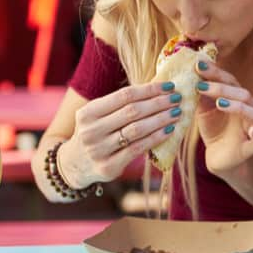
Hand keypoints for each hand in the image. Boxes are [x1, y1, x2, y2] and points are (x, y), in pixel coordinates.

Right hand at [61, 82, 181, 187]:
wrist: (75, 165)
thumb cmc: (96, 133)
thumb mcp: (98, 115)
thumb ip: (121, 105)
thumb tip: (159, 89)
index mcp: (88, 113)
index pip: (125, 95)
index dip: (150, 89)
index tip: (170, 86)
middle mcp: (91, 131)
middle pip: (132, 111)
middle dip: (159, 103)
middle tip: (177, 98)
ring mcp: (98, 150)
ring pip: (137, 130)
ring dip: (161, 119)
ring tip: (177, 113)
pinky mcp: (108, 167)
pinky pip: (138, 149)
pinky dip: (156, 138)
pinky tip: (169, 130)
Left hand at [194, 61, 252, 175]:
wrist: (218, 155)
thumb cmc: (213, 128)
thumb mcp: (203, 109)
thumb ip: (201, 94)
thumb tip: (192, 75)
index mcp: (237, 98)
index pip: (230, 81)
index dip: (216, 73)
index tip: (198, 66)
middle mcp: (248, 109)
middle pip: (243, 94)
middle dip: (222, 88)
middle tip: (201, 86)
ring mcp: (252, 127)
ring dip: (237, 106)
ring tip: (220, 103)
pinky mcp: (252, 147)